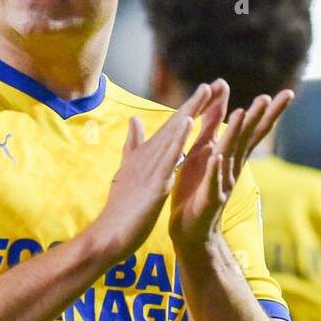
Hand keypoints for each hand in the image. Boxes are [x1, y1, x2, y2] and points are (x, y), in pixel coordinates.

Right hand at [90, 82, 213, 261]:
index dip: (186, 112)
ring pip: (173, 135)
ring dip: (189, 112)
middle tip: (211, 85)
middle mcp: (147, 157)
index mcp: (145, 157)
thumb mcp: (127, 173)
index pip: (169, 130)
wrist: (108, 236)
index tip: (203, 95)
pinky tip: (189, 122)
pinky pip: (169, 156)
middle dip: (193, 105)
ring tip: (205, 93)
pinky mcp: (154, 182)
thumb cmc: (120, 210)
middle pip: (173, 126)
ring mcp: (150, 168)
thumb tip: (133, 121)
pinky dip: (179, 138)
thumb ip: (132, 147)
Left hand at [169, 80, 293, 252]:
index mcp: (231, 157)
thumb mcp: (203, 151)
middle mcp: (232, 169)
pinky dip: (215, 169)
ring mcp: (222, 184)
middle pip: (248, 140)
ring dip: (235, 135)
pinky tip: (217, 156)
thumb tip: (221, 98)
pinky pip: (212, 182)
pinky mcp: (209, 199)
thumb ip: (212, 125)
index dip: (268, 113)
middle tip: (273, 97)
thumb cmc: (197, 190)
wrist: (191, 232)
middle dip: (259, 119)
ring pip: (230, 156)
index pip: (252, 131)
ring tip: (241, 113)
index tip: (287, 93)